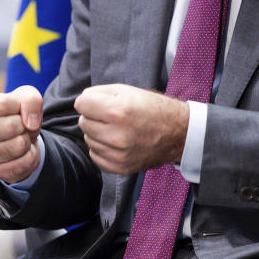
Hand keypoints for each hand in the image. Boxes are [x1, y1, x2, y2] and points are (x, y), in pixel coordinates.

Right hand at [0, 85, 42, 183]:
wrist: (17, 137)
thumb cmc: (16, 112)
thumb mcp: (25, 96)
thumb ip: (30, 100)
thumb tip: (30, 124)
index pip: (4, 104)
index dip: (19, 106)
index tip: (16, 109)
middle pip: (12, 126)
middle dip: (24, 124)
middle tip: (19, 125)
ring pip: (20, 144)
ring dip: (28, 139)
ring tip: (19, 137)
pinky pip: (25, 161)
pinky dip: (30, 154)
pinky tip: (20, 151)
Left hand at [74, 84, 188, 174]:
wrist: (178, 133)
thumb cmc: (153, 108)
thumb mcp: (128, 90)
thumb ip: (100, 93)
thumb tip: (81, 102)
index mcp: (118, 111)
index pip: (81, 104)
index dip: (89, 100)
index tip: (100, 102)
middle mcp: (117, 135)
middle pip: (83, 122)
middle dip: (94, 116)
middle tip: (112, 116)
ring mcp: (119, 155)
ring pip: (88, 139)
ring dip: (98, 133)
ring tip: (117, 129)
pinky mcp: (121, 168)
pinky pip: (95, 156)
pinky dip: (102, 148)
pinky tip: (116, 142)